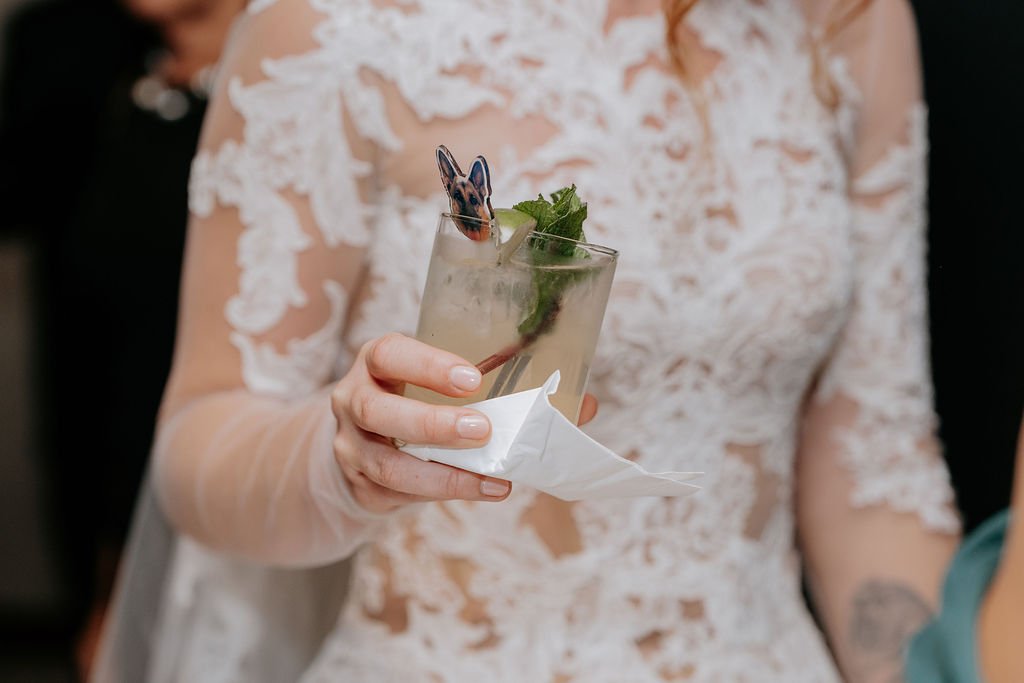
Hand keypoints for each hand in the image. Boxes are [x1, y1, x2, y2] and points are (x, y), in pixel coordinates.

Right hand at [331, 333, 598, 513]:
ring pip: (387, 463)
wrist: (364, 444)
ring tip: (490, 475)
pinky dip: (444, 493)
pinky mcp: (362, 487)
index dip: (427, 365)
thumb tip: (586, 405)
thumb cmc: (420, 401)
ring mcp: (352, 447)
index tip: (471, 378)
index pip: (390, 353)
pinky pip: (398, 495)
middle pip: (378, 409)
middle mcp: (354, 400)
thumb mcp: (448, 385)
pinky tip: (482, 490)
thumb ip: (508, 388)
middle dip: (431, 422)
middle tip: (482, 429)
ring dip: (441, 472)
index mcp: (377, 363)